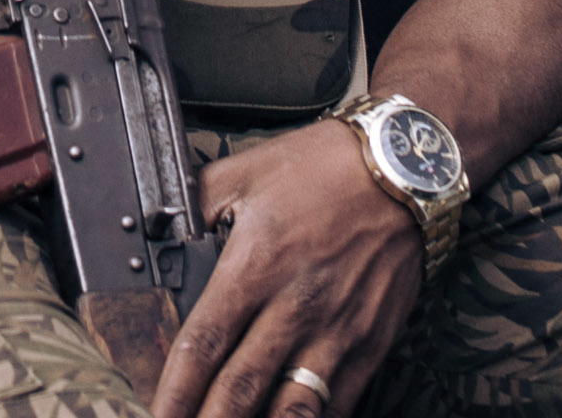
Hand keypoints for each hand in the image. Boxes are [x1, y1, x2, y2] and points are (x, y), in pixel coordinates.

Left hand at [157, 124, 423, 417]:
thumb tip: (160, 227)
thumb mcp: (243, 171)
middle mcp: (294, 306)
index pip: (203, 344)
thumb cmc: (322, 167)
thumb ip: (197, 205)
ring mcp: (336, 331)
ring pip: (292, 408)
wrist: (402, 169)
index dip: (176, 389)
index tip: (159, 414)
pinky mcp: (370, 343)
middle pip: (240, 388)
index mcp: (254, 266)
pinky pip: (338, 402)